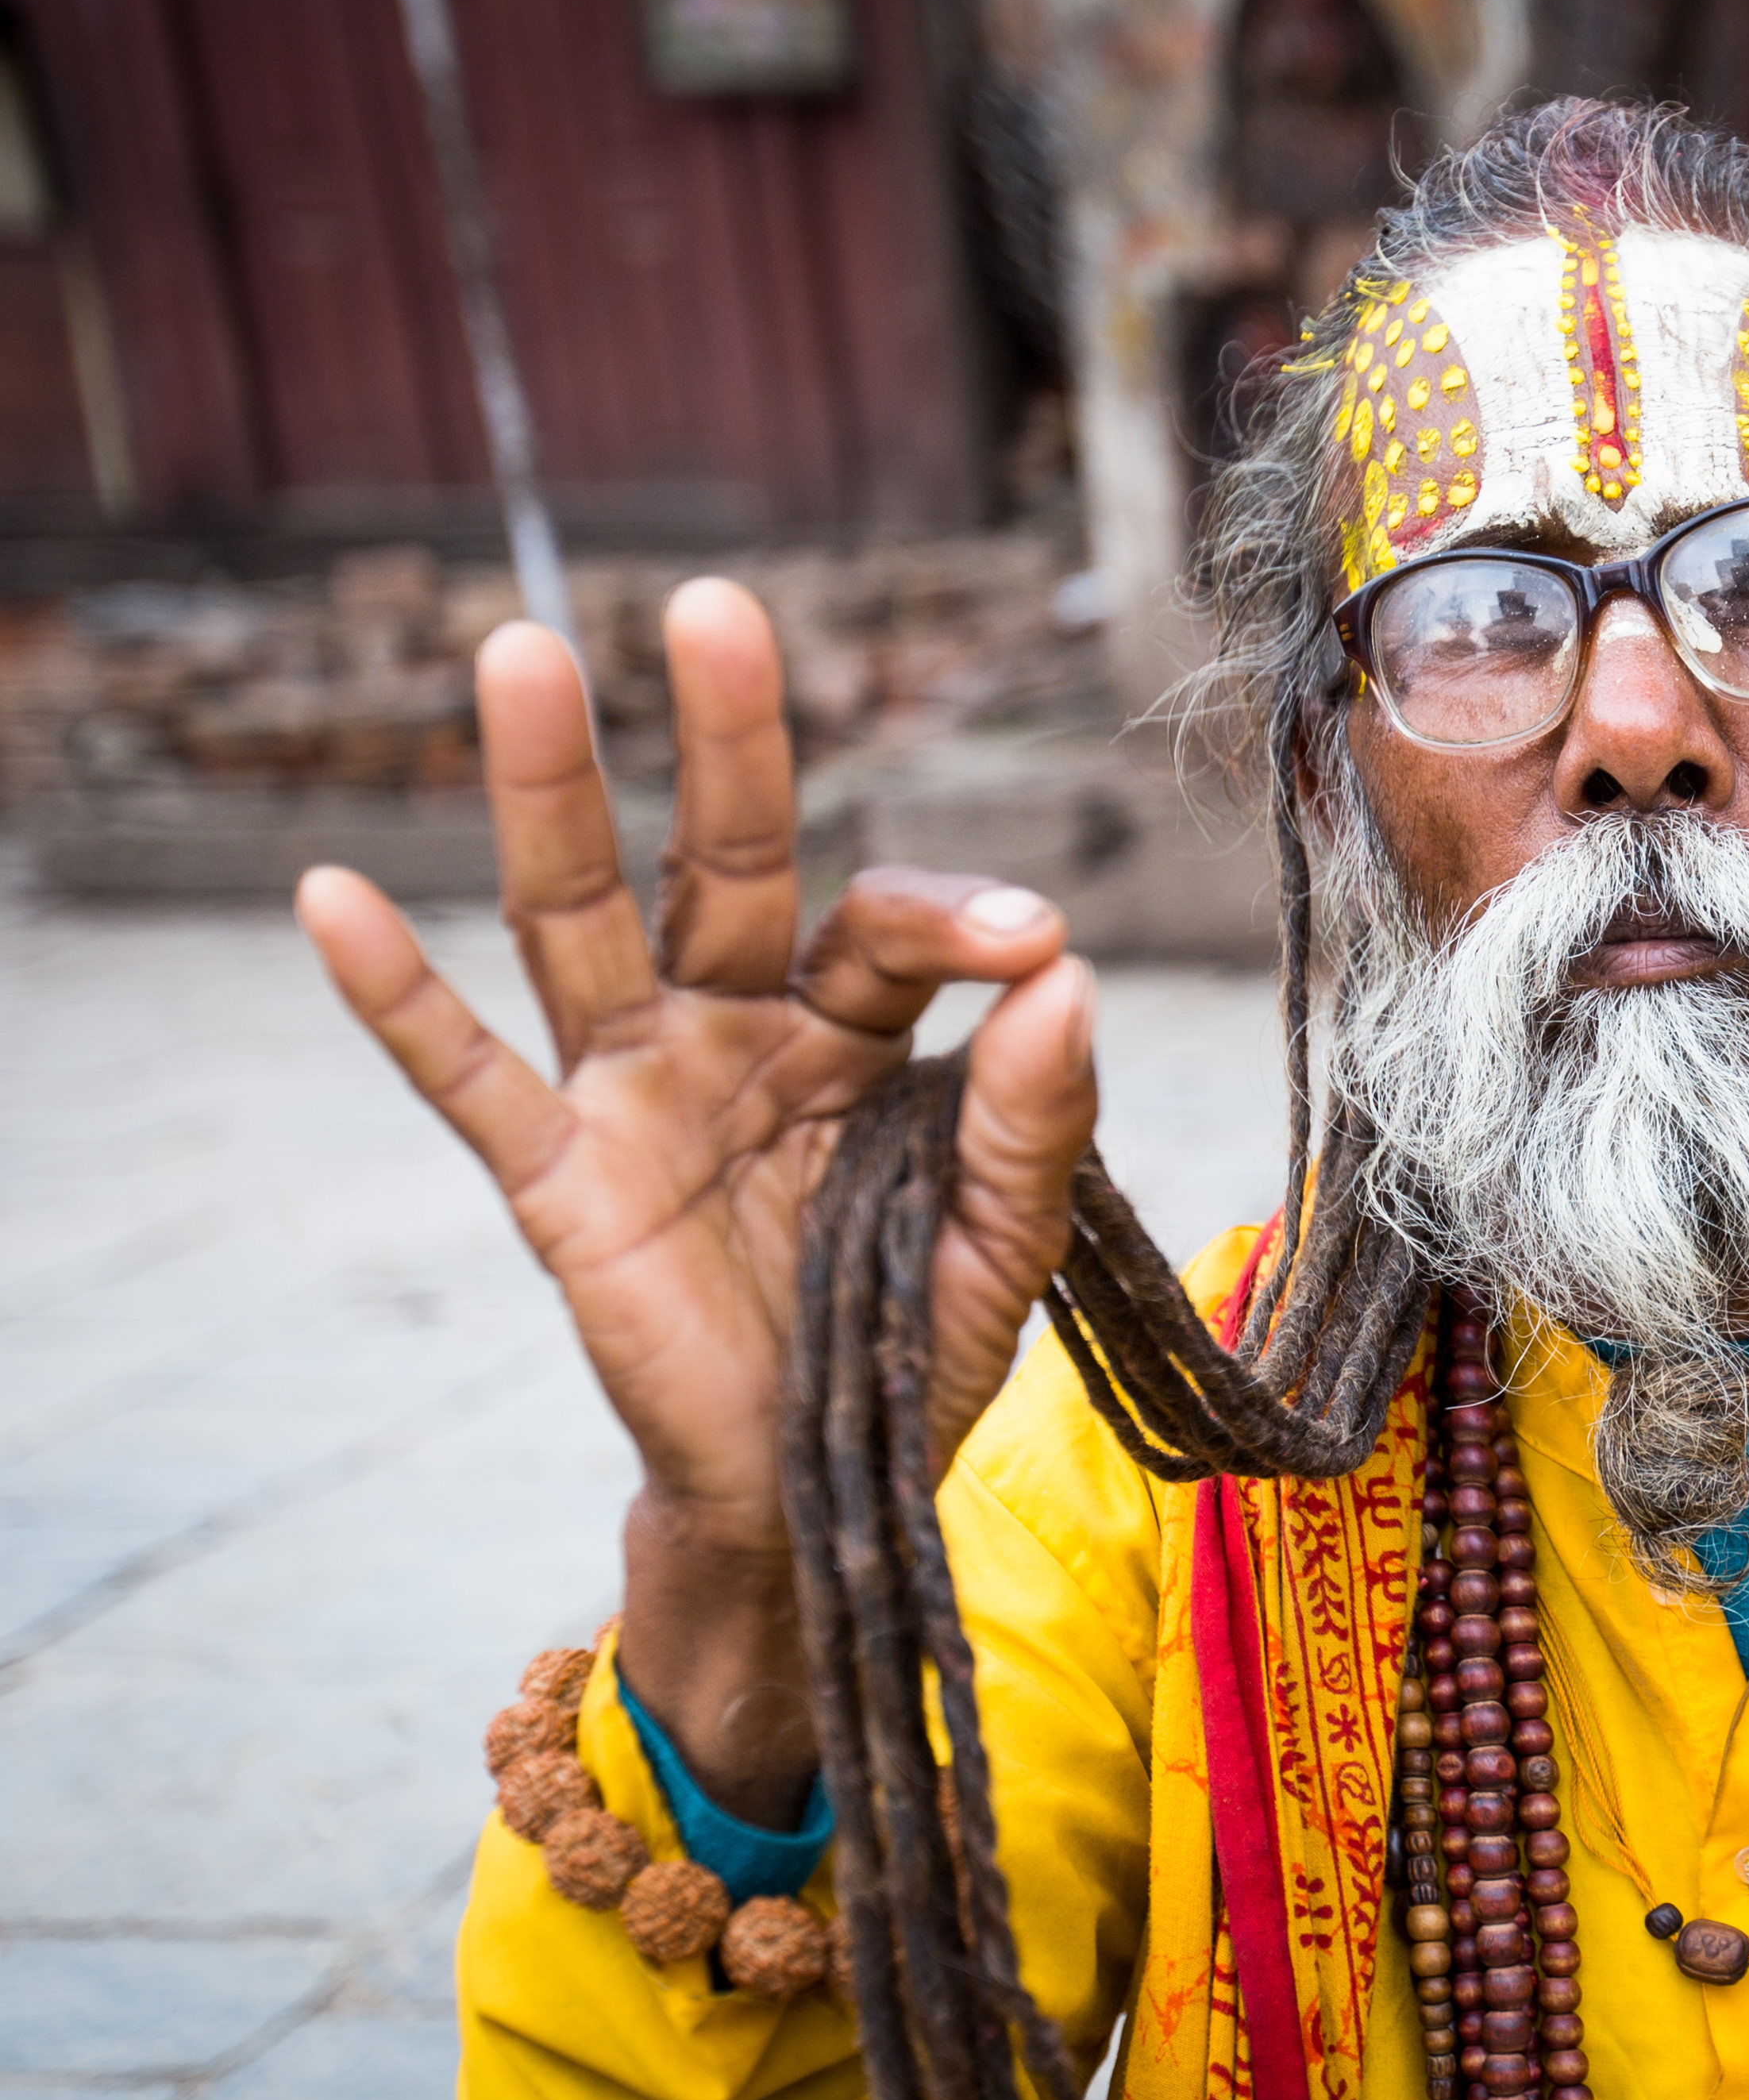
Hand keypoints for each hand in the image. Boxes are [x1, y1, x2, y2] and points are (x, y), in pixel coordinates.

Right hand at [297, 581, 1099, 1816]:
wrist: (818, 1490)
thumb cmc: (907, 1347)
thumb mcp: (1006, 1238)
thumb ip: (1036, 1113)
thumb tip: (1067, 976)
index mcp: (857, 1034)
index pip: (892, 931)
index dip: (955, 922)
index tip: (1032, 940)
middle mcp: (740, 1029)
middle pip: (727, 859)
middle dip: (726, 742)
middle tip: (719, 608)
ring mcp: (638, 1089)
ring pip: (587, 917)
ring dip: (551, 794)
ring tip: (522, 656)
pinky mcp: (561, 1177)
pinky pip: (465, 1075)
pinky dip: (397, 992)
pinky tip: (331, 893)